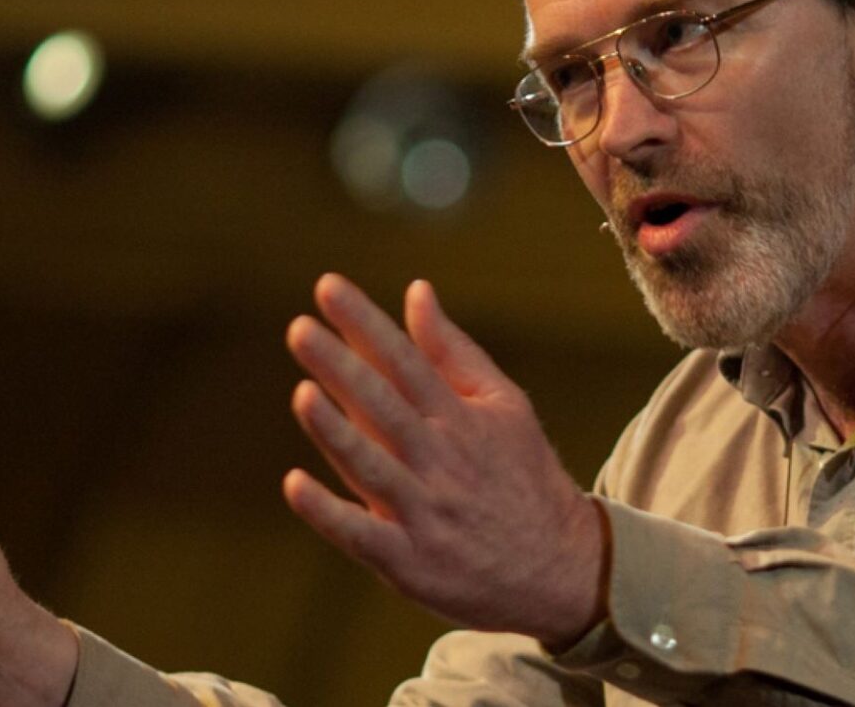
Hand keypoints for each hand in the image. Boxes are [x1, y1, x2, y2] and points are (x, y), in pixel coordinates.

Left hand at [282, 275, 607, 644]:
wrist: (558, 567)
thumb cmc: (522, 474)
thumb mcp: (503, 405)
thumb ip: (453, 350)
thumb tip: (416, 290)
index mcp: (461, 419)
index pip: (405, 361)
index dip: (365, 324)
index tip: (327, 287)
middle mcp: (441, 462)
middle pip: (385, 407)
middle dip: (342, 367)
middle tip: (300, 329)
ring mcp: (424, 513)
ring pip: (372, 467)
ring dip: (337, 432)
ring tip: (304, 393)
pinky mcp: (408, 561)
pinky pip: (361, 535)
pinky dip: (328, 513)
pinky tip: (295, 484)